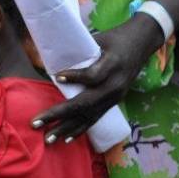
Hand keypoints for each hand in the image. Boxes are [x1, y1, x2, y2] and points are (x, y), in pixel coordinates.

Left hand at [31, 14, 163, 142]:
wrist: (143, 43)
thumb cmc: (116, 38)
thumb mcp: (100, 39)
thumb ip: (79, 51)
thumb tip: (51, 61)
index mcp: (113, 64)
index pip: (94, 75)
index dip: (76, 77)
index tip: (57, 76)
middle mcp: (115, 85)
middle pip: (86, 103)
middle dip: (59, 114)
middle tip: (36, 123)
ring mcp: (116, 96)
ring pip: (89, 115)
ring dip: (66, 128)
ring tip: (48, 139)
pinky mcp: (114, 102)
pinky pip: (95, 118)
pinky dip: (80, 129)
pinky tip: (66, 139)